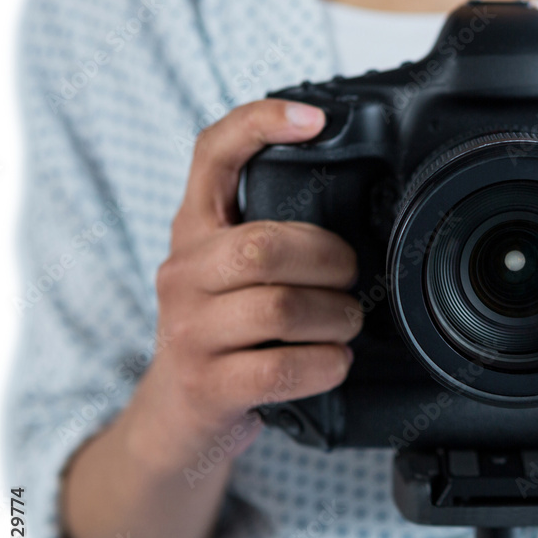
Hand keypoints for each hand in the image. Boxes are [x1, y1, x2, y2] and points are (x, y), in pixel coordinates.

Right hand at [130, 99, 361, 469]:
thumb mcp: (232, 277)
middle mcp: (182, 274)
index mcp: (194, 233)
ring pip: (278, 308)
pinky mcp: (207, 385)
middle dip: (327, 261)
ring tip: (346, 323)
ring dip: (335, 317)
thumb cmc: (226, 336)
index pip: (211, 156)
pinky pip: (280, 368)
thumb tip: (357, 220)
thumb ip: (271, 239)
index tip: (314, 121)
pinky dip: (325, 364)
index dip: (259, 125)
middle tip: (349, 277)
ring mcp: (188, 332)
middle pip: (262, 246)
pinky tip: (334, 362)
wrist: (180, 416)